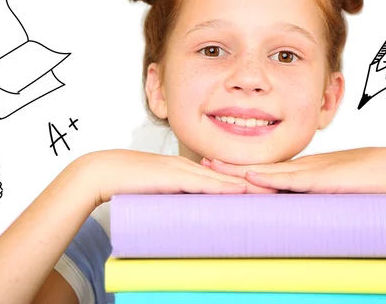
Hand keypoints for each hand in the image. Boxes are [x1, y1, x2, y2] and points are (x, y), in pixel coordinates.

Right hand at [78, 149, 276, 206]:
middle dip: (253, 183)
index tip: (266, 191)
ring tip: (269, 192)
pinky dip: (222, 186)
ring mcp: (182, 169)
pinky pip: (202, 182)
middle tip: (280, 190)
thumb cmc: (128, 183)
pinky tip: (238, 190)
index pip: (221, 178)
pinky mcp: (173, 176)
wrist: (105, 171)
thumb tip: (187, 218)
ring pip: (220, 178)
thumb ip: (174, 200)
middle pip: (227, 175)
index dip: (244, 183)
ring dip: (245, 185)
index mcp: (187, 170)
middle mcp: (189, 166)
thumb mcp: (157, 192)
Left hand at [201, 147, 385, 194]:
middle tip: (202, 164)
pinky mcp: (319, 178)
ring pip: (266, 172)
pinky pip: (289, 178)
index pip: (260, 173)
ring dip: (239, 172)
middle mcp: (296, 170)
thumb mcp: (326, 192)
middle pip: (256, 169)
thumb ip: (307, 197)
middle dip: (228, 169)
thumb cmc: (359, 182)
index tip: (213, 171)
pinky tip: (251, 177)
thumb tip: (288, 214)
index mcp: (296, 173)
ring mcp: (306, 172)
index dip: (236, 172)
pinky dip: (269, 178)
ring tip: (214, 169)